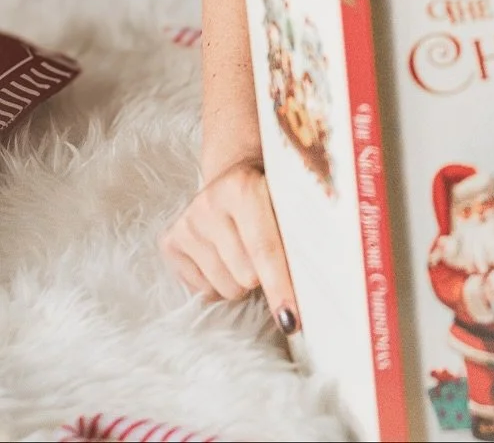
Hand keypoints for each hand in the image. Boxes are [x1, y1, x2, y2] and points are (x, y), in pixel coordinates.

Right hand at [160, 159, 297, 331]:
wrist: (235, 173)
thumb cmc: (272, 195)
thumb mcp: (288, 200)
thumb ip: (300, 232)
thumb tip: (322, 278)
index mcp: (243, 187)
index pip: (265, 249)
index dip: (281, 287)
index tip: (292, 320)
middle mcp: (209, 203)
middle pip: (246, 276)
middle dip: (264, 278)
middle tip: (271, 258)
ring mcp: (187, 224)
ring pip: (226, 289)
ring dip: (243, 282)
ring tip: (247, 253)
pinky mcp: (170, 242)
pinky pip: (204, 292)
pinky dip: (221, 283)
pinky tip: (225, 256)